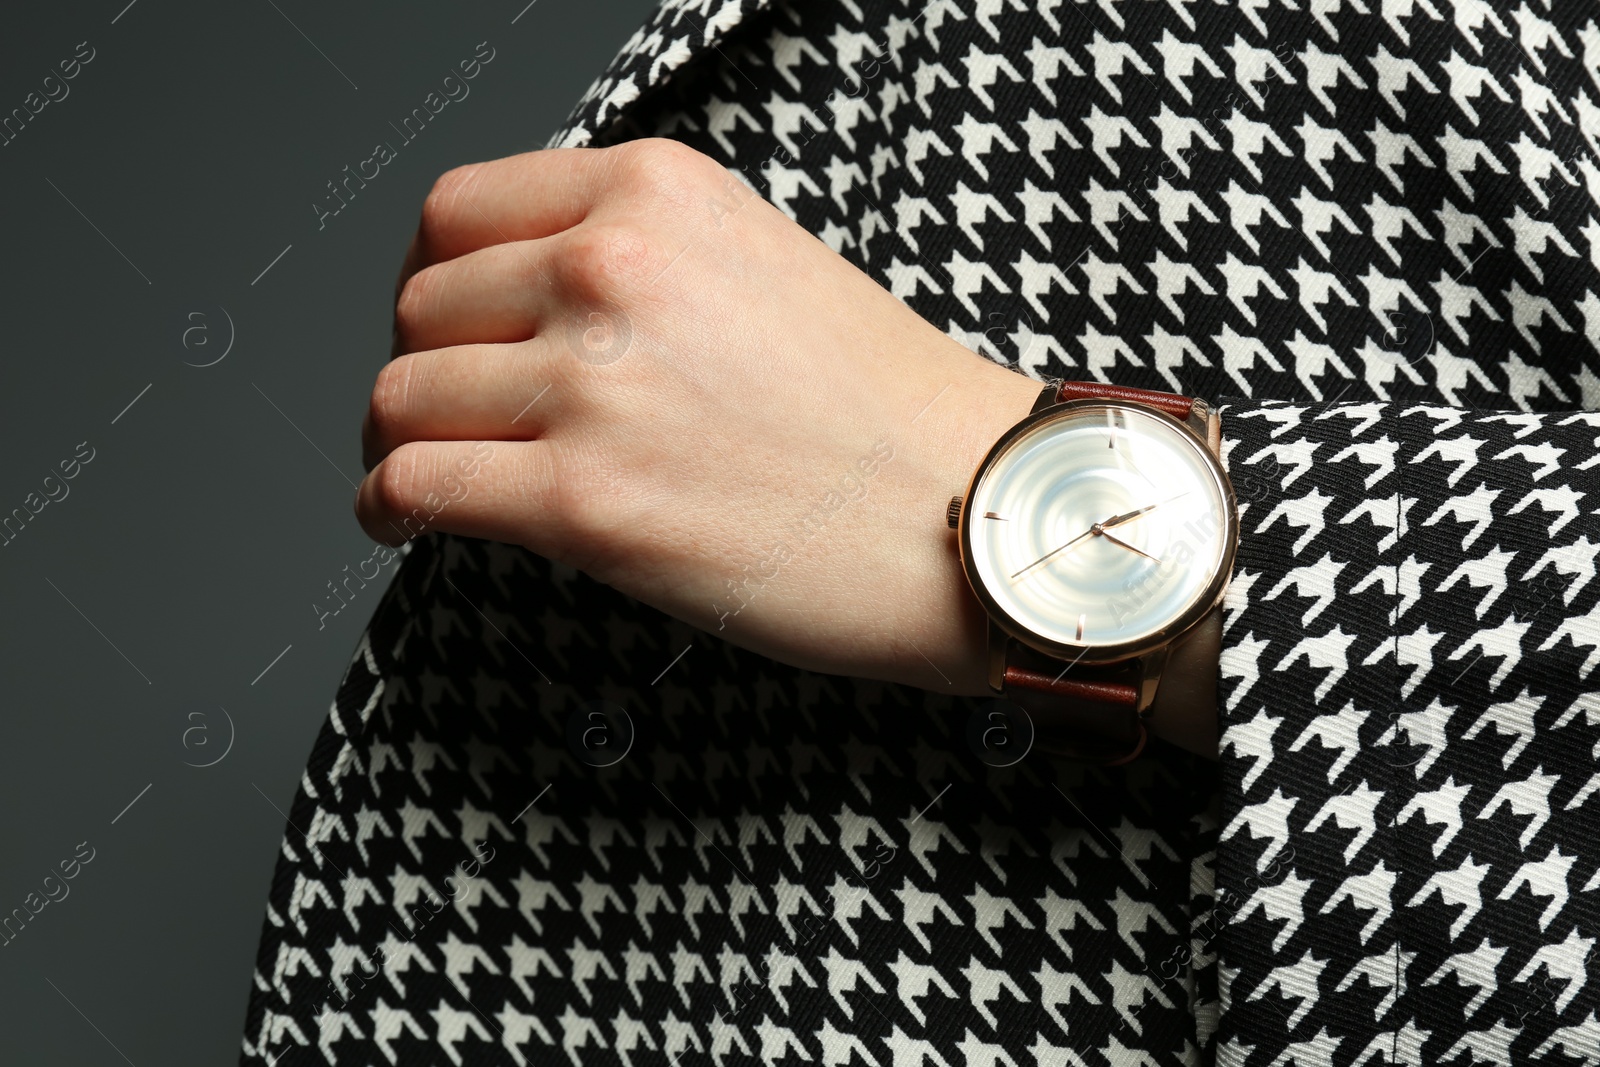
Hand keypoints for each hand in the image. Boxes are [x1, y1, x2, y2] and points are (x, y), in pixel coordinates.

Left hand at [355, 138, 1043, 694]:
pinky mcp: (583, 500)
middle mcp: (611, 271)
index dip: (431, 279)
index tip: (441, 324)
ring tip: (425, 472)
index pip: (458, 211)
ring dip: (399, 443)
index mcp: (655, 195)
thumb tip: (524, 310)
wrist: (972, 512)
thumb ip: (636, 261)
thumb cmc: (888, 411)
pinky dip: (387, 509)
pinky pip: (413, 486)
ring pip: (402, 397)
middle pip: (421, 305)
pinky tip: (404, 522)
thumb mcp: (759, 265)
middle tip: (444, 412)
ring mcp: (592, 384)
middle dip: (423, 365)